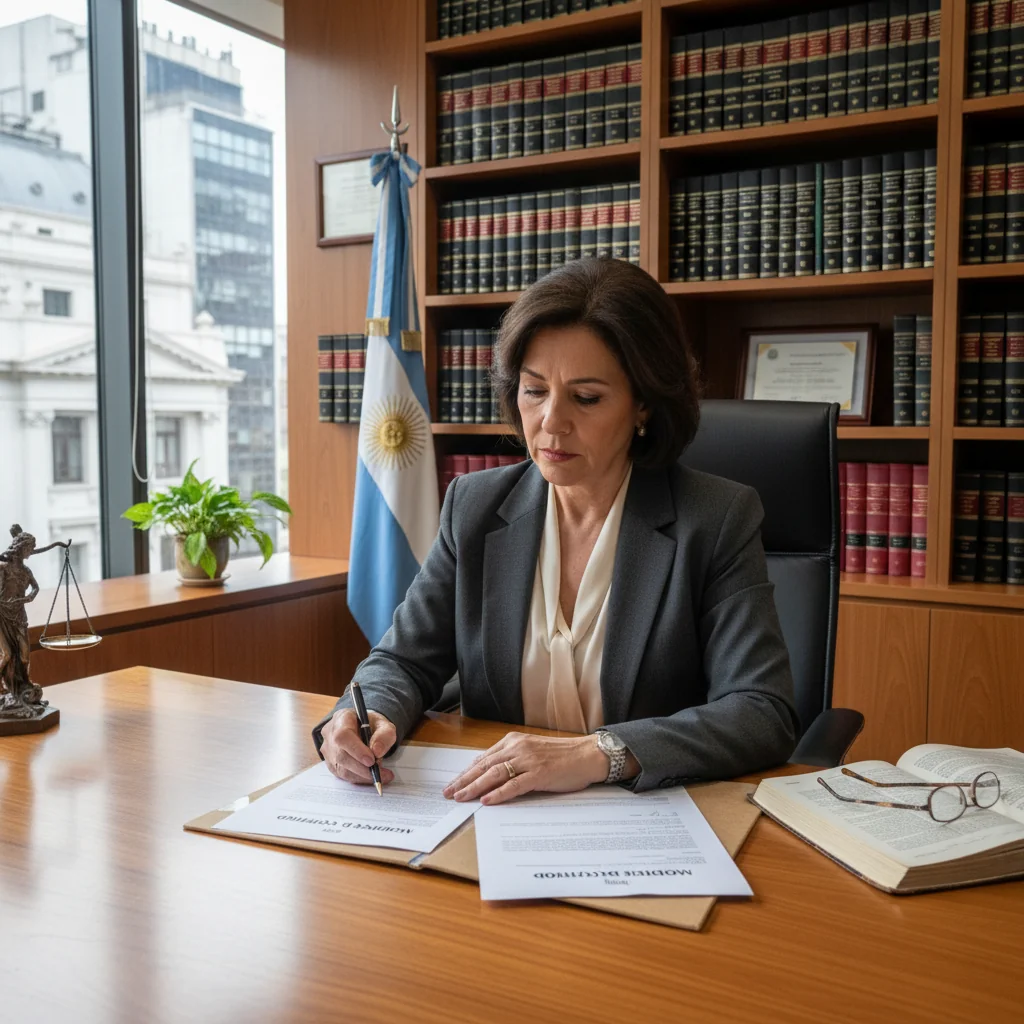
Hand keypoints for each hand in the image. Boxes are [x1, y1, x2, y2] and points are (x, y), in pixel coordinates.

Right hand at [320, 708, 396, 786]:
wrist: (362, 727)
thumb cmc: (371, 725)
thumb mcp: (384, 724)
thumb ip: (384, 735)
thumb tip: (377, 752)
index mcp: (342, 718)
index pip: (343, 736)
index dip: (356, 750)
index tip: (371, 760)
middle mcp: (330, 734)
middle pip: (341, 755)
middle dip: (362, 768)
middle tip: (381, 771)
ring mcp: (328, 750)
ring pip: (341, 769)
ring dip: (362, 775)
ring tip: (381, 774)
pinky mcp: (331, 763)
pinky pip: (343, 775)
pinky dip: (359, 778)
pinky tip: (371, 776)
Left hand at [442, 732, 610, 805]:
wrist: (587, 755)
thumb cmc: (561, 756)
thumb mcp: (531, 753)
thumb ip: (511, 759)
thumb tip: (489, 773)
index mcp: (514, 741)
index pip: (483, 758)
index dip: (466, 772)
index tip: (453, 783)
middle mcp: (518, 748)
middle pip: (484, 766)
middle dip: (464, 781)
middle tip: (448, 793)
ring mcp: (528, 760)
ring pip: (494, 775)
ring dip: (475, 787)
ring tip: (461, 797)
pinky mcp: (539, 774)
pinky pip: (514, 785)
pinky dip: (499, 793)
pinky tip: (487, 800)